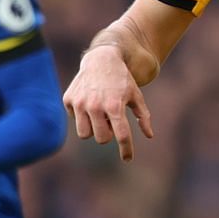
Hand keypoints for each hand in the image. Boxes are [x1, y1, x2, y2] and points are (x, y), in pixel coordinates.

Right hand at [63, 45, 154, 160]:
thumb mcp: (136, 95)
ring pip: (84, 134)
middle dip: (107, 133)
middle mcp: (95, 105)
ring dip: (92, 128)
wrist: (101, 59)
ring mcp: (80, 102)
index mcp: (115, 106)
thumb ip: (143, 116)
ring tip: (98, 114)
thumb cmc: (122, 79)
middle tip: (110, 121)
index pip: (122, 136)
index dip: (126, 149)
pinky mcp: (69, 99)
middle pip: (101, 138)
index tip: (127, 159)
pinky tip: (88, 101)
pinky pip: (74, 118)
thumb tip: (150, 135)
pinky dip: (81, 114)